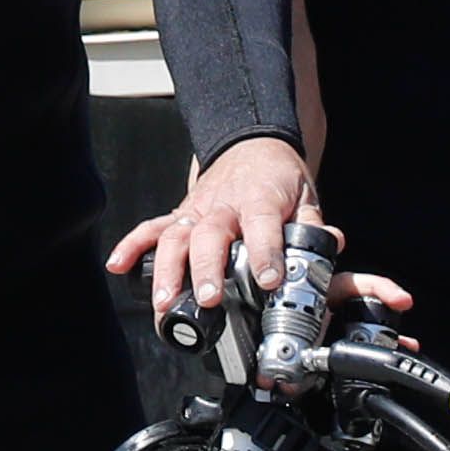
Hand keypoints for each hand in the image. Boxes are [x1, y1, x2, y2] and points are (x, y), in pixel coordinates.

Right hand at [114, 134, 315, 323]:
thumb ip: (314, 225)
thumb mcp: (306, 197)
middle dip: (207, 269)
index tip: (269, 280)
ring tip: (165, 304)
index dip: (265, 253)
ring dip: (167, 270)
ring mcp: (197, 211)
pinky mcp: (180, 215)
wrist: (253, 146)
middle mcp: (223, 206)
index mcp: (260, 201)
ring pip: (176, 237)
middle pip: (210, 236)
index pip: (262, 226)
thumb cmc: (279, 179)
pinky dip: (132, 246)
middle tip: (209, 300)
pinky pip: (151, 228)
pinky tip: (118, 267)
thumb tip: (331, 243)